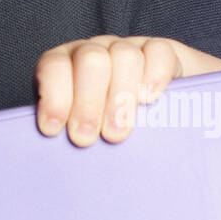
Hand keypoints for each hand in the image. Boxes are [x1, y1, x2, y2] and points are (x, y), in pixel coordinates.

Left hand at [33, 35, 220, 146]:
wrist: (167, 122)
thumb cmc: (107, 137)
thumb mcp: (84, 137)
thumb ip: (71, 138)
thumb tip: (55, 170)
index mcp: (66, 69)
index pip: (53, 66)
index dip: (53, 96)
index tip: (53, 130)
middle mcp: (94, 54)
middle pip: (90, 60)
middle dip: (87, 101)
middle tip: (86, 138)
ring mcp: (127, 50)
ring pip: (123, 54)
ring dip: (120, 95)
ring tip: (118, 133)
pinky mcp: (161, 52)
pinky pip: (158, 51)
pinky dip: (154, 74)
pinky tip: (152, 99)